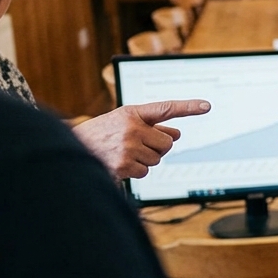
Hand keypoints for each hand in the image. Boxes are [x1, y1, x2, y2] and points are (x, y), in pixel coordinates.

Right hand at [73, 99, 210, 178]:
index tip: (206, 106)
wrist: (71, 147)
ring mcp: (128, 146)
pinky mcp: (123, 164)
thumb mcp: (125, 122)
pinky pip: (145, 171)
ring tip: (124, 153)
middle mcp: (131, 127)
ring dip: (145, 160)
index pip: (166, 108)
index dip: (188, 107)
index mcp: (133, 112)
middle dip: (157, 147)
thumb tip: (177, 134)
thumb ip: (152, 126)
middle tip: (137, 145)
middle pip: (167, 143)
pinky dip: (136, 170)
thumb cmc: (102, 134)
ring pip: (157, 159)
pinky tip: (120, 163)